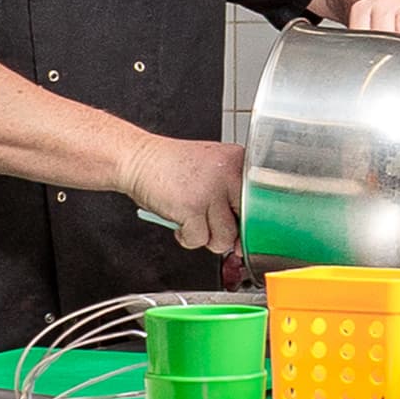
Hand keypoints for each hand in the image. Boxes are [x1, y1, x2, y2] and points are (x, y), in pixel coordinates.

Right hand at [122, 135, 245, 254]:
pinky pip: (198, 240)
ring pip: (223, 238)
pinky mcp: (191, 207)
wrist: (138, 158)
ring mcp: (211, 190)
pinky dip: (186, 238)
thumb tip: (243, 234)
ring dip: (206, 237)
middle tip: (213, 226)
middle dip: (230, 234)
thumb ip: (230, 194)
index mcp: (238, 161)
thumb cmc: (173, 167)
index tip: (242, 231)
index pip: (260, 202)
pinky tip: (180, 221)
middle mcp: (229, 173)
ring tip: (193, 221)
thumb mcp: (211, 170)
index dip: (250, 223)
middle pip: (246, 223)